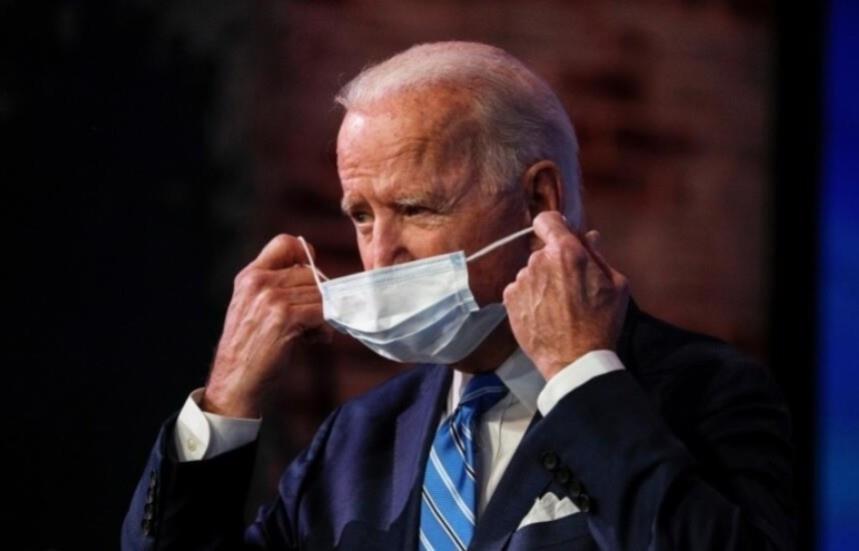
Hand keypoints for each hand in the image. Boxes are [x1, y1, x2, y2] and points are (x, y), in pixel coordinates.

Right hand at [202, 234, 331, 417]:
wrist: (235, 381)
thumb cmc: (250, 349)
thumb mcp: (255, 309)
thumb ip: (280, 289)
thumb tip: (321, 283)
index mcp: (250, 276)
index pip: (285, 242)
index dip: (305, 255)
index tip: (312, 277)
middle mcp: (259, 282)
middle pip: (310, 272)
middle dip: (320, 295)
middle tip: (317, 318)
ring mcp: (272, 298)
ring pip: (320, 293)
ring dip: (325, 314)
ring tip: (315, 332)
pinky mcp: (285, 317)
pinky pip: (322, 312)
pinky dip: (326, 327)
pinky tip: (317, 339)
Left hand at [502, 212, 628, 379]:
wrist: (575, 360)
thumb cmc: (601, 322)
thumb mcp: (615, 285)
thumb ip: (598, 256)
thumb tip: (588, 236)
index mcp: (566, 252)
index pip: (547, 219)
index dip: (554, 225)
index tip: (561, 236)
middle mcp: (538, 261)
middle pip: (542, 250)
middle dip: (554, 262)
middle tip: (569, 285)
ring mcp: (521, 280)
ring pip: (531, 271)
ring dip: (541, 281)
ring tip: (557, 305)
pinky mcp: (509, 300)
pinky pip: (519, 289)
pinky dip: (529, 297)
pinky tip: (543, 313)